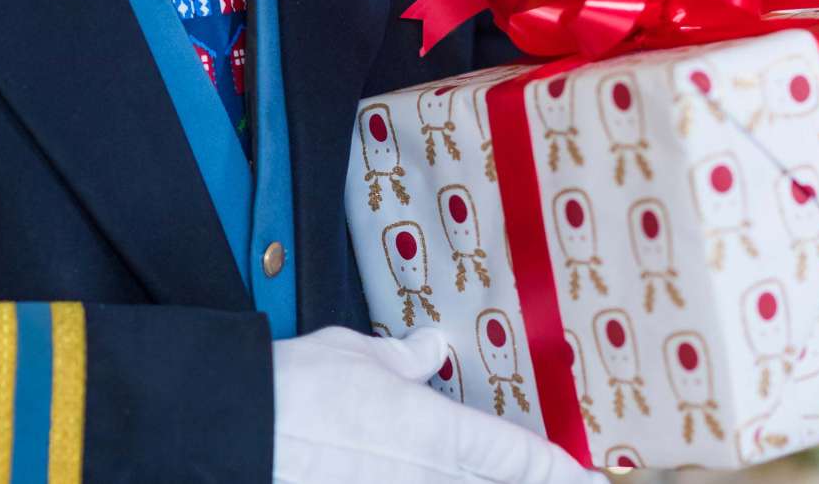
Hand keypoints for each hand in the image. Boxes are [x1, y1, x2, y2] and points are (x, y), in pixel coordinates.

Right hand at [271, 327, 606, 483]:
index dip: (563, 473)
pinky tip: (417, 480)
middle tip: (566, 482)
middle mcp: (433, 482)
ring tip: (465, 471)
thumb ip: (401, 361)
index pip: (525, 459)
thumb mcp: (353, 359)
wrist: (231, 435)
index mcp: (442, 435)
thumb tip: (429, 348)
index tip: (588, 477)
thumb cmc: (290, 392)